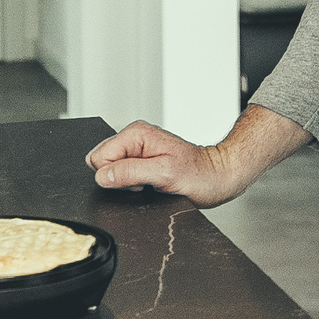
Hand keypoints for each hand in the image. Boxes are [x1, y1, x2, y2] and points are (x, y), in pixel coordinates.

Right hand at [85, 111, 306, 206]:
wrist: (219, 178)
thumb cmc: (200, 175)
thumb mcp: (164, 174)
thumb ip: (130, 172)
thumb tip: (103, 175)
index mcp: (136, 134)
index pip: (98, 157)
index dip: (113, 175)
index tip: (137, 179)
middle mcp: (135, 139)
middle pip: (102, 164)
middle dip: (119, 179)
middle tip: (147, 182)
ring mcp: (139, 151)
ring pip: (112, 172)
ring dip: (127, 183)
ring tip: (153, 183)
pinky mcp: (143, 163)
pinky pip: (123, 176)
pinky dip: (134, 185)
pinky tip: (152, 185)